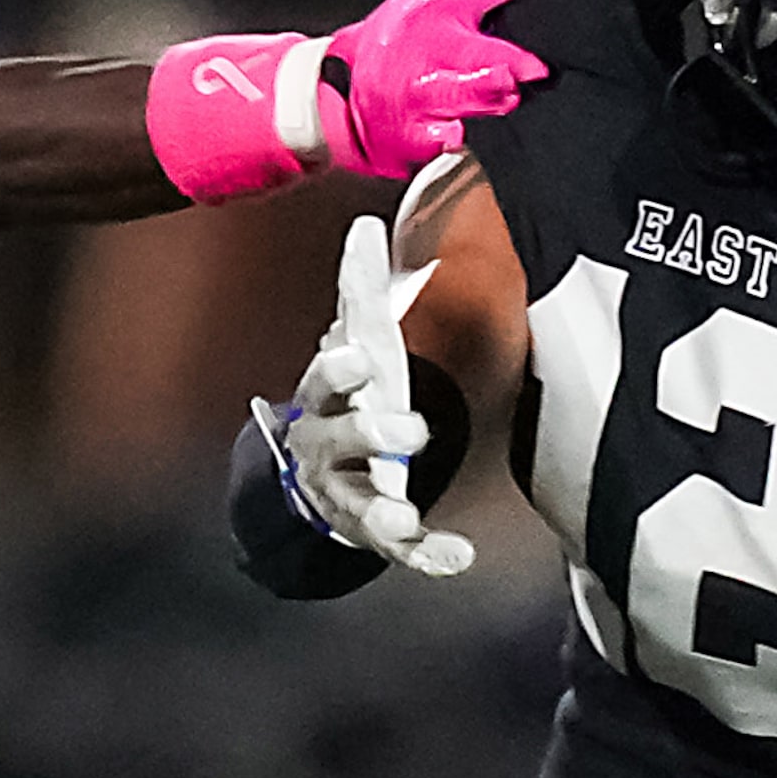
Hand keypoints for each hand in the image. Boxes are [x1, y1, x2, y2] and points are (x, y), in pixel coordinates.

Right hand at [252, 215, 474, 576]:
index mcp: (322, 397)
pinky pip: (400, 550)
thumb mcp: (353, 346)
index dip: (340, 371)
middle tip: (412, 429)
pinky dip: (428, 555)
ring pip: (359, 504)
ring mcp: (346, 494)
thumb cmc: (345, 398)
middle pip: (340, 438)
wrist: (317, 478)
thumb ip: (359, 291)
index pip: (325, 378)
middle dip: (371, 432)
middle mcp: (324, 446)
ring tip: (406, 512)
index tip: (363, 358)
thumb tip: (364, 222)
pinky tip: (459, 556)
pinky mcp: (373, 532)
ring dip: (385, 509)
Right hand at [325, 0, 560, 177]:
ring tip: (505, 92)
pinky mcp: (416, 131)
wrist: (346, 86)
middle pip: (465, 45)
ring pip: (452, 93)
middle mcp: (431, 42)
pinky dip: (441, 137)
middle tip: (528, 63)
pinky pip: (431, 138)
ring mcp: (422, 88)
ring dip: (478, 92)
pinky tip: (454, 137)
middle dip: (495, 53)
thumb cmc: (412, 24)